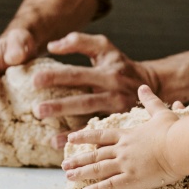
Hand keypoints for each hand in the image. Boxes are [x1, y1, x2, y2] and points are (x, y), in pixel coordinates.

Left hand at [30, 32, 159, 145]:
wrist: (153, 84)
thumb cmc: (120, 64)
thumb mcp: (104, 47)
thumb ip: (78, 41)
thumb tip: (52, 46)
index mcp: (107, 73)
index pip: (77, 74)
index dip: (56, 76)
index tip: (35, 80)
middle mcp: (113, 93)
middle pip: (83, 101)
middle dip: (60, 107)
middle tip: (37, 110)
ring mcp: (117, 111)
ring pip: (91, 121)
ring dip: (70, 132)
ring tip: (49, 138)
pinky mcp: (120, 124)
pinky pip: (99, 135)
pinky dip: (83, 141)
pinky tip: (66, 147)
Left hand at [62, 86, 179, 188]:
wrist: (181, 146)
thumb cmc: (173, 130)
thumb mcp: (160, 112)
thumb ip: (150, 101)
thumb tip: (143, 86)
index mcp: (127, 135)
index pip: (100, 136)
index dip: (84, 137)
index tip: (70, 139)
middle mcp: (122, 149)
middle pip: (95, 154)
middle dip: (78, 159)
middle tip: (64, 164)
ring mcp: (125, 164)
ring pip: (98, 169)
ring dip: (81, 173)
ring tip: (68, 177)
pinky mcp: (132, 179)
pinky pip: (110, 185)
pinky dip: (96, 188)